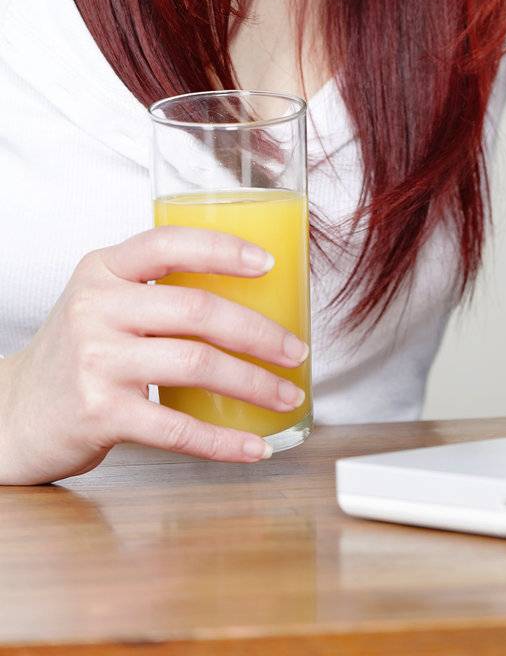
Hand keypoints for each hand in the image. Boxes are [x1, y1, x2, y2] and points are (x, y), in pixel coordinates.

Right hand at [0, 227, 310, 484]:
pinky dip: (223, 440)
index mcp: (103, 269)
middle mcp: (97, 309)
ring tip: (285, 393)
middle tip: (295, 348)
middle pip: (198, 309)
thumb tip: (250, 291)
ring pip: (197, 364)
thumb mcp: (102, 301)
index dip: (224, 249)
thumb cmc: (75, 355)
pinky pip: (177, 427)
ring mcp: (96, 362)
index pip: (170, 243)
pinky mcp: (99, 414)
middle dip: (260, 332)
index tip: (269, 263)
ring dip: (254, 383)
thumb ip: (156, 288)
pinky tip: (253, 445)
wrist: (14, 415)